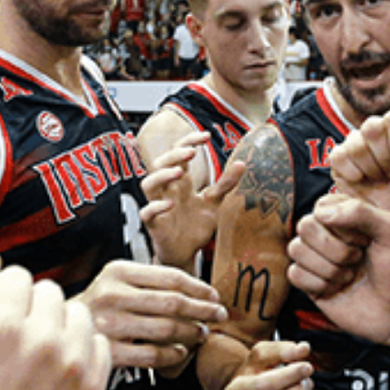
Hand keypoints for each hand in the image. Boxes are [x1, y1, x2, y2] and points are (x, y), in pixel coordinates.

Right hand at [76, 259, 226, 369]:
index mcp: (118, 271)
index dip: (199, 287)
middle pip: (173, 302)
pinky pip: (152, 355)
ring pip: (166, 329)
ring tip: (202, 333)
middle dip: (203, 310)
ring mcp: (109, 324)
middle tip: (218, 315)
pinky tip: (180, 352)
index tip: (214, 296)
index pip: (171, 276)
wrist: (58, 328)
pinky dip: (172, 355)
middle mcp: (112, 294)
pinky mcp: (108, 351)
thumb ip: (150, 279)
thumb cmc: (98, 304)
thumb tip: (200, 291)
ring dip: (191, 333)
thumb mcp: (117, 280)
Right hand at [141, 133, 245, 269]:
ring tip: (179, 173)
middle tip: (192, 152)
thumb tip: (242, 163)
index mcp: (181, 182)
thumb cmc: (196, 226)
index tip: (206, 136)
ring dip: (161, 176)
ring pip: (148, 184)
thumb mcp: (214, 203)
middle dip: (174, 155)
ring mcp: (158, 206)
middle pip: (160, 163)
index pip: (179, 153)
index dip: (189, 141)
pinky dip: (156, 207)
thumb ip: (225, 184)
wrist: (187, 254)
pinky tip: (169, 205)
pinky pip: (147, 212)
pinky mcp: (154, 225)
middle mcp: (167, 190)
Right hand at [287, 193, 389, 344]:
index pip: (321, 207)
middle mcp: (327, 234)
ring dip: (329, 268)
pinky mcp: (309, 283)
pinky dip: (318, 284)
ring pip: (296, 250)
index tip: (366, 240)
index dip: (342, 225)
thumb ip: (361, 211)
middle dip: (335, 249)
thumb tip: (320, 212)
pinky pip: (294, 274)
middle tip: (357, 259)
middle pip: (304, 226)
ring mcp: (316, 258)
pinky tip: (337, 289)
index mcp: (345, 216)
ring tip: (349, 276)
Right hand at [327, 107, 389, 221]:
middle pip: (372, 128)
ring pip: (356, 145)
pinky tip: (363, 182)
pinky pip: (340, 158)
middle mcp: (372, 129)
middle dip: (388, 159)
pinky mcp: (337, 159)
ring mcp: (352, 143)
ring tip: (380, 178)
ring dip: (373, 170)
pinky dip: (355, 175)